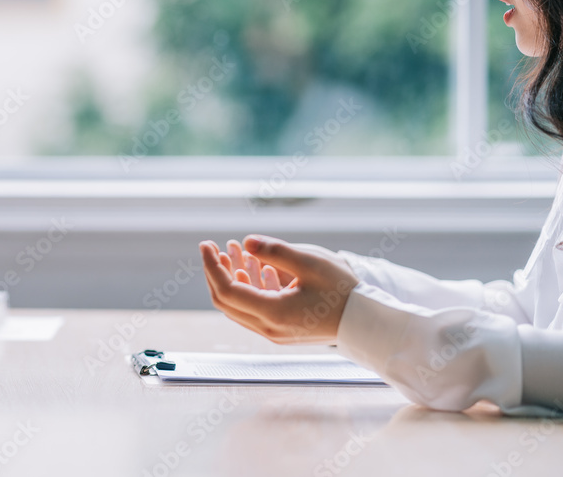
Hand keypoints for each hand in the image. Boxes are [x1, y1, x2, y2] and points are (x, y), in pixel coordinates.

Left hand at [199, 235, 358, 343]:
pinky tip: (256, 266)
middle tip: (215, 247)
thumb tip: (246, 242)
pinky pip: (255, 309)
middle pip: (226, 300)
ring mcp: (274, 332)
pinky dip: (250, 287)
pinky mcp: (282, 330)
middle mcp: (268, 328)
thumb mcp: (310, 262)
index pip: (227, 290)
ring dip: (233, 277)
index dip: (212, 266)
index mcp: (273, 313)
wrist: (368, 322)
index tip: (206, 245)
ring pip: (239, 305)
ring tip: (234, 249)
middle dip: (217, 271)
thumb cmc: (344, 291)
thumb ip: (276, 251)